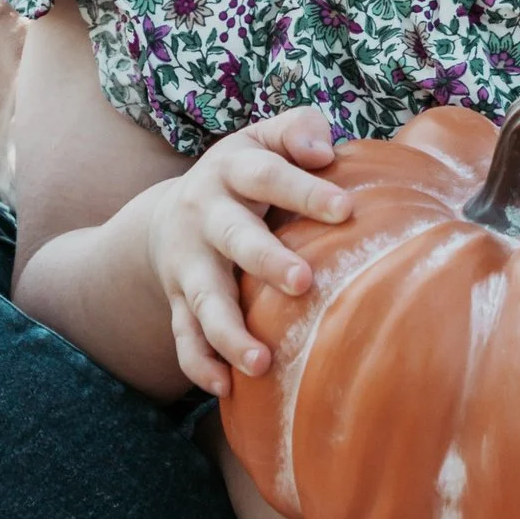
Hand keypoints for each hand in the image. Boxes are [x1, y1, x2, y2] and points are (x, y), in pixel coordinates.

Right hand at [139, 108, 344, 399]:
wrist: (172, 214)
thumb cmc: (246, 174)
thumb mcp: (265, 139)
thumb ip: (298, 129)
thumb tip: (325, 150)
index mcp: (232, 169)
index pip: (268, 175)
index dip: (304, 190)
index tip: (346, 210)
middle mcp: (204, 215)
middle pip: (233, 237)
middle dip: (265, 260)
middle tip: (303, 282)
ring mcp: (188, 263)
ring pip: (204, 299)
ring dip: (229, 331)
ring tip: (261, 362)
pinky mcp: (178, 302)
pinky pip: (183, 336)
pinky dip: (199, 364)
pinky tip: (225, 388)